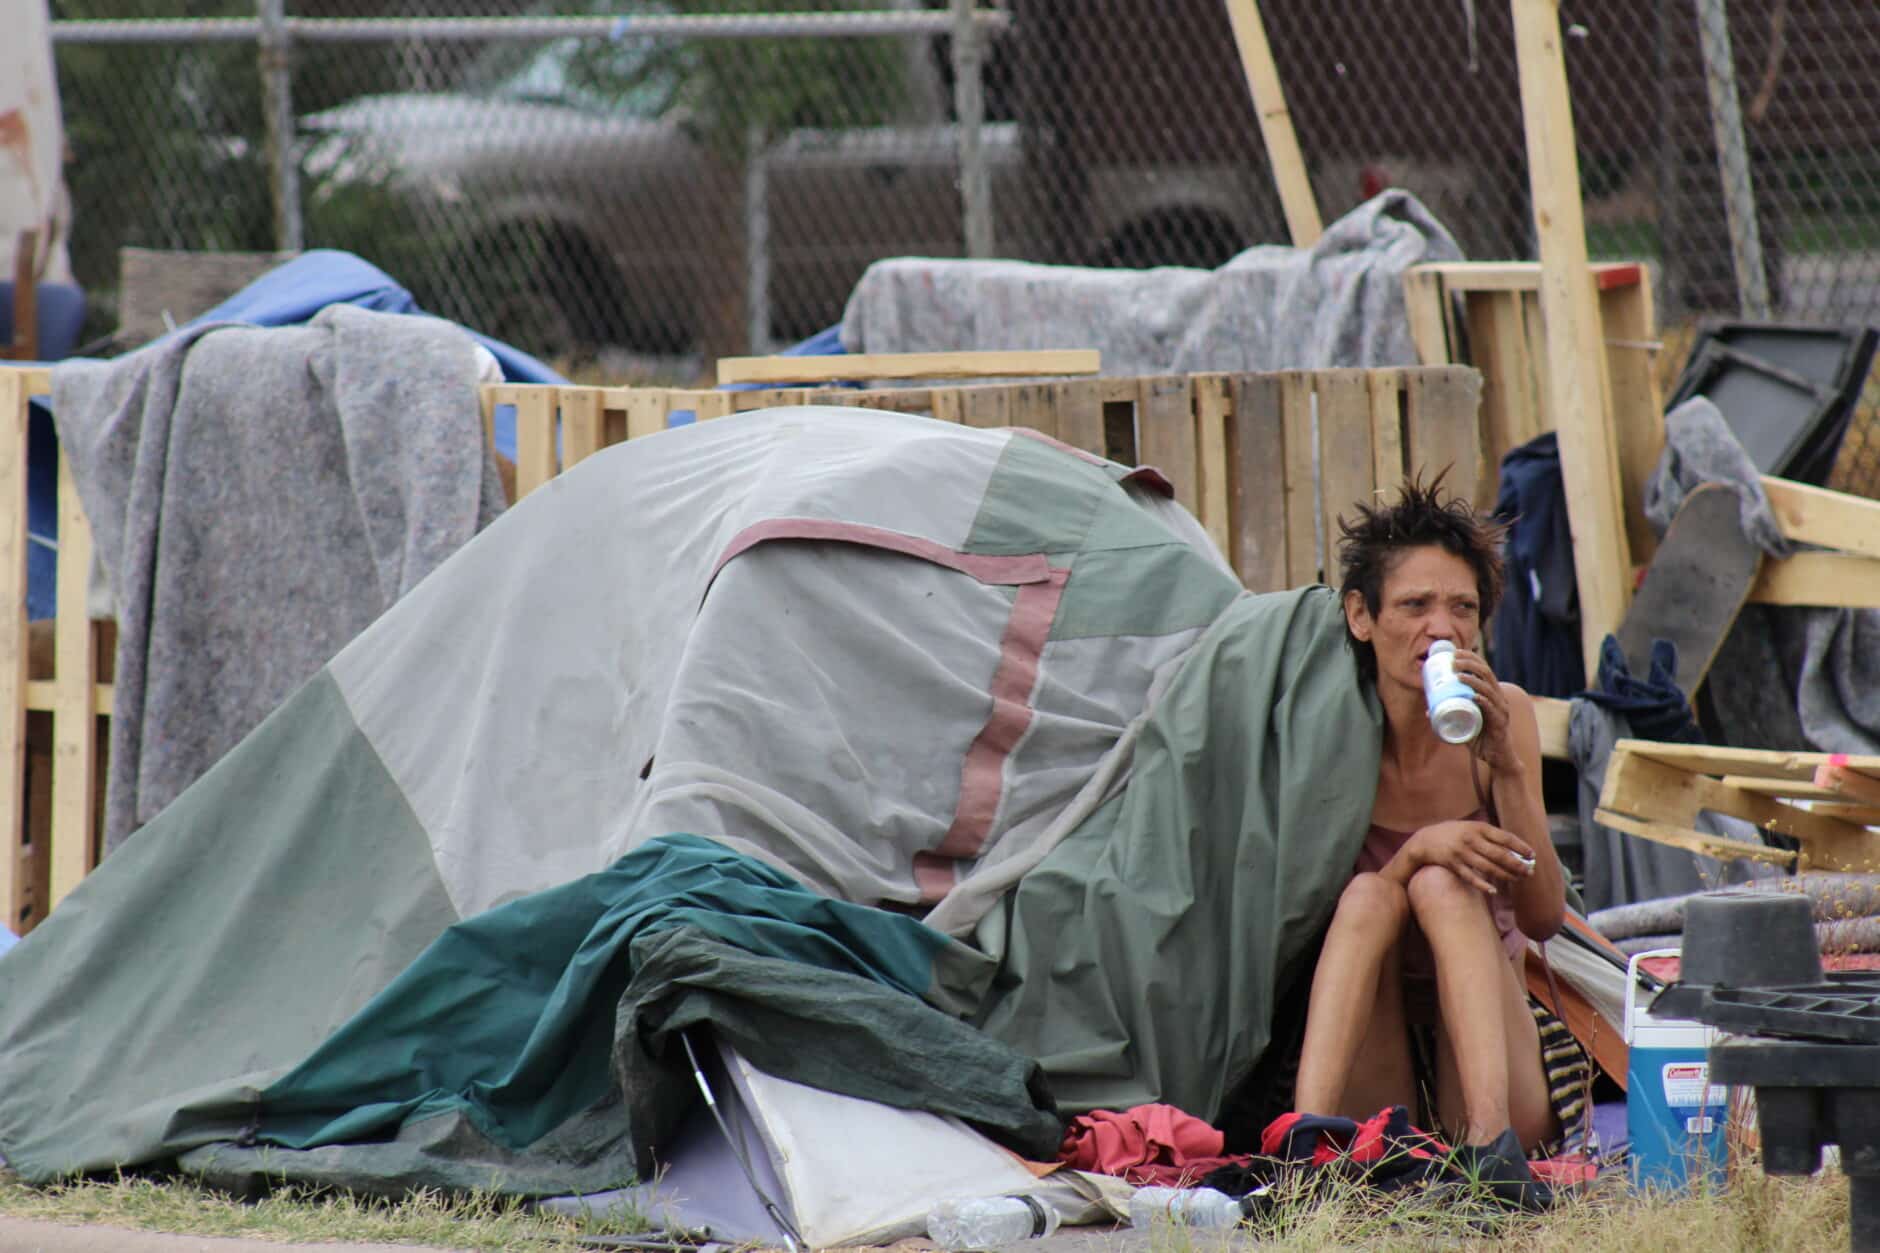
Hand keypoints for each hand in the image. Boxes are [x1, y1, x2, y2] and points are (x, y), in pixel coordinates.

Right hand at [1405, 819, 1534, 894]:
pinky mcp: (1453, 865)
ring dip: (1505, 875)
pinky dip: (1483, 885)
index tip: (1532, 855)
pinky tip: (1494, 891)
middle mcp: (1470, 839)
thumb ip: (1488, 835)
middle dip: (1517, 864)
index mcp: (1477, 827)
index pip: (1504, 837)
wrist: (1424, 840)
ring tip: (1518, 880)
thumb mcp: (1470, 828)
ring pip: (1488, 867)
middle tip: (1530, 872)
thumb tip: (1514, 849)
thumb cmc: (1452, 834)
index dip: (1520, 846)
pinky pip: (1471, 877)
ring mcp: (1461, 853)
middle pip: (1499, 854)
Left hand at [1447, 647, 1517, 771]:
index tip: (1453, 652)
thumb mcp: (1463, 723)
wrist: (1497, 758)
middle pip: (1486, 674)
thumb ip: (1448, 716)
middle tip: (1452, 662)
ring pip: (1489, 689)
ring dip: (1474, 680)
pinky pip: (1492, 710)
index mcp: (1491, 694)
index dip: (1470, 658)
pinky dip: (1483, 701)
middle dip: (1470, 664)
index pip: (1483, 669)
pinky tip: (1475, 696)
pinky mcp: (1500, 724)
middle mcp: (1498, 698)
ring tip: (1458, 675)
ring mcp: (1501, 710)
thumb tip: (1427, 712)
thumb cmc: (1481, 738)